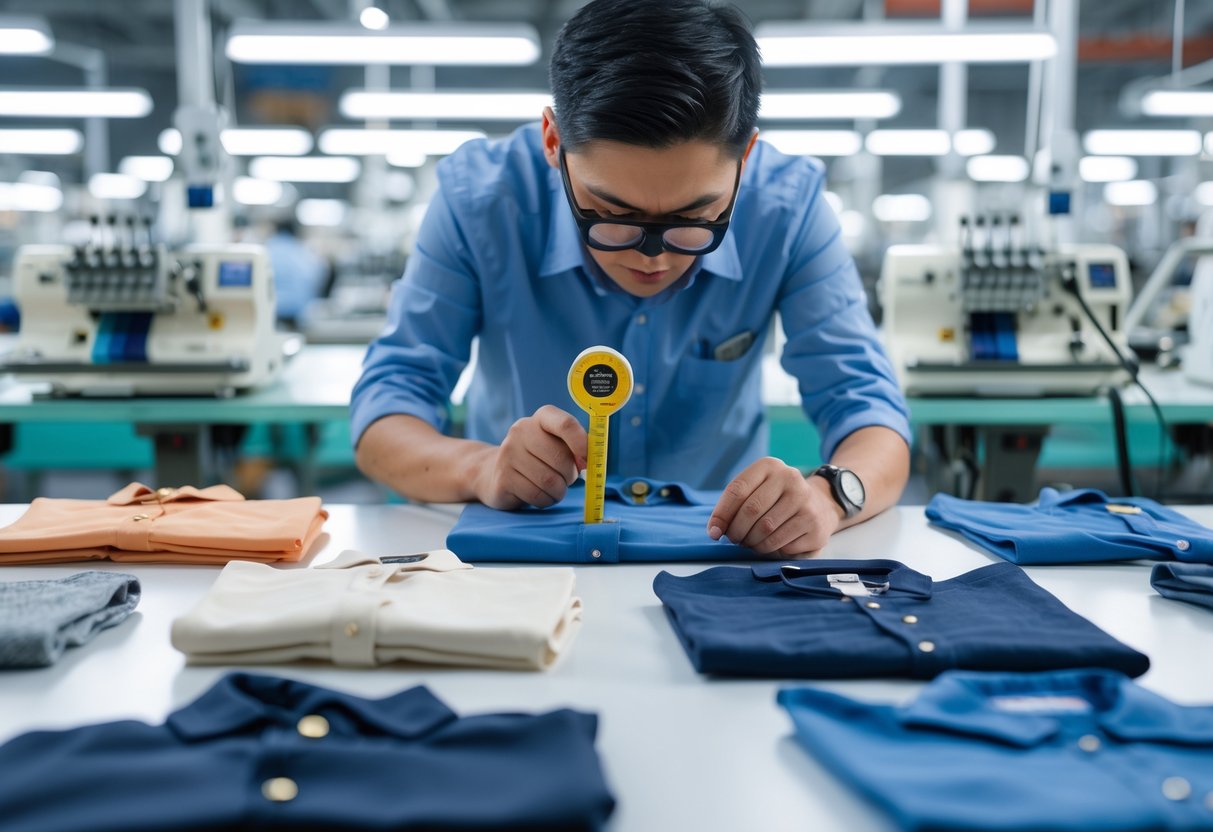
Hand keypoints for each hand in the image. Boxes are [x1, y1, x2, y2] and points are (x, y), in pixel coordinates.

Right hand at [473, 405, 587, 509]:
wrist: (493, 472)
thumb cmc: (537, 459)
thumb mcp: (556, 446)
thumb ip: (576, 448)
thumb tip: (587, 462)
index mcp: (541, 418)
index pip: (565, 424)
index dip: (581, 444)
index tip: (586, 461)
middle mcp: (521, 431)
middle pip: (560, 458)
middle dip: (570, 475)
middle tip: (567, 479)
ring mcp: (508, 453)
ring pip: (549, 481)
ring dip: (559, 491)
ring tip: (554, 488)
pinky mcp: (503, 478)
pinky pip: (536, 495)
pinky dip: (546, 500)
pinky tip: (540, 495)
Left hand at [707, 457, 842, 556]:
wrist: (819, 505)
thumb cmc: (776, 500)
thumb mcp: (755, 491)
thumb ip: (733, 506)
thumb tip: (715, 531)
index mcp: (770, 466)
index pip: (737, 490)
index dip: (721, 514)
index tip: (714, 532)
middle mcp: (790, 478)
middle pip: (751, 510)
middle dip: (736, 531)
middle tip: (735, 539)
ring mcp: (806, 501)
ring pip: (766, 530)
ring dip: (752, 543)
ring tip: (751, 542)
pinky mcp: (815, 524)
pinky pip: (783, 545)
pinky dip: (771, 550)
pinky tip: (771, 545)